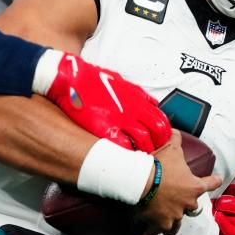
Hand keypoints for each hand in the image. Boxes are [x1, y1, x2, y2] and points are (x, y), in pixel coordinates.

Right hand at [44, 53, 171, 152]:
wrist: (71, 77)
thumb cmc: (91, 78)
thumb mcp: (120, 81)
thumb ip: (137, 93)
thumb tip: (148, 101)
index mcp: (137, 99)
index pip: (161, 119)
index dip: (163, 132)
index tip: (159, 139)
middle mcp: (132, 109)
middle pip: (158, 131)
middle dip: (159, 143)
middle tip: (154, 151)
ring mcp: (120, 119)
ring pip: (144, 140)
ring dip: (144, 150)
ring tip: (139, 157)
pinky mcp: (105, 127)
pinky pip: (123, 145)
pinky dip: (126, 152)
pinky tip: (123, 155)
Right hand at [135, 130, 222, 234]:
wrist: (141, 181)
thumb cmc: (160, 165)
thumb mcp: (172, 150)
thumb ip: (176, 140)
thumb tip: (176, 130)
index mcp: (194, 187)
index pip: (210, 183)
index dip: (214, 181)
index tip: (217, 179)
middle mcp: (187, 205)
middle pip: (193, 208)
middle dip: (187, 205)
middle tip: (180, 200)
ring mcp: (173, 216)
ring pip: (176, 224)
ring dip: (172, 222)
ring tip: (166, 221)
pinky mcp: (158, 224)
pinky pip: (153, 233)